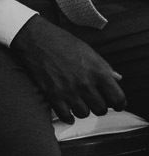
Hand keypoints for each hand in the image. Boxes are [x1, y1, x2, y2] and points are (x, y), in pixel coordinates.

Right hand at [10, 16, 125, 122]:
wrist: (35, 38)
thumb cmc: (62, 41)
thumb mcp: (88, 50)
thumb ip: (104, 66)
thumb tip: (117, 78)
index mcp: (98, 71)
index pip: (117, 98)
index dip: (119, 104)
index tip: (116, 105)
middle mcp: (85, 84)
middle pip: (101, 109)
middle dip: (99, 107)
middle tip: (94, 102)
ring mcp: (68, 90)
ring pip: (84, 114)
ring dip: (83, 110)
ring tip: (80, 104)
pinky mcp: (52, 94)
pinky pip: (65, 115)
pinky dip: (68, 117)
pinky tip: (68, 114)